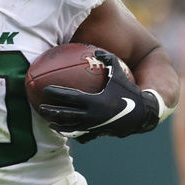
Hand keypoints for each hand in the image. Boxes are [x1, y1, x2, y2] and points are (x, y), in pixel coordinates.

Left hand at [37, 50, 159, 142]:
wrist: (144, 114)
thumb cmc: (130, 91)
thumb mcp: (119, 74)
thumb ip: (108, 60)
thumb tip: (96, 49)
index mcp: (94, 100)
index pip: (70, 97)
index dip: (56, 93)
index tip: (45, 90)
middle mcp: (92, 116)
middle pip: (66, 115)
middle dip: (51, 112)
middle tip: (40, 108)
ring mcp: (94, 127)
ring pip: (72, 128)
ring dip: (59, 126)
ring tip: (49, 123)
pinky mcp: (99, 133)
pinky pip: (83, 135)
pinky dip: (74, 133)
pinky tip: (67, 131)